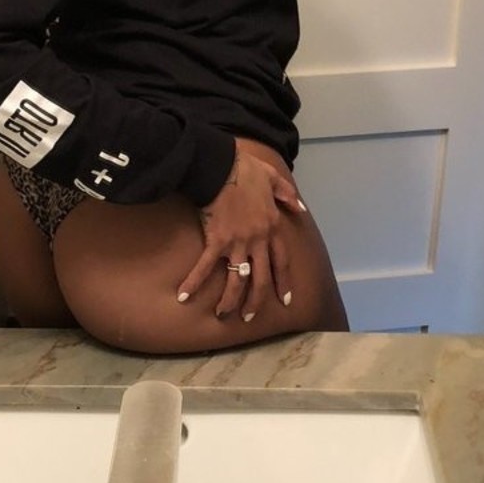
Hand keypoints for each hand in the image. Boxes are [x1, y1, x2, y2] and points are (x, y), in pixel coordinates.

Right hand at [177, 143, 304, 319]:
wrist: (221, 166)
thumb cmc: (245, 169)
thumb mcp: (273, 178)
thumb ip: (287, 194)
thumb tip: (300, 207)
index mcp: (272, 227)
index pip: (282, 262)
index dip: (283, 282)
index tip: (285, 300)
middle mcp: (258, 240)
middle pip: (261, 279)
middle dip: (256, 301)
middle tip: (249, 316)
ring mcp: (238, 243)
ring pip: (238, 280)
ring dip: (230, 300)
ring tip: (224, 314)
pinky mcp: (217, 241)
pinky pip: (206, 267)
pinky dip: (194, 282)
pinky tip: (183, 295)